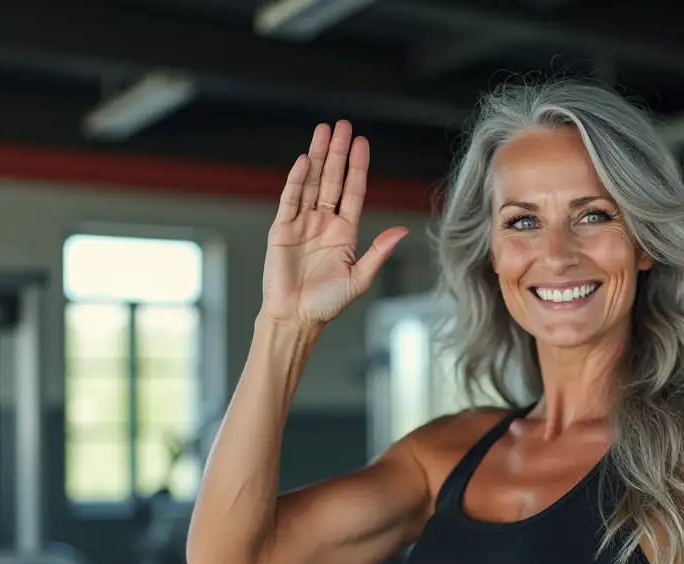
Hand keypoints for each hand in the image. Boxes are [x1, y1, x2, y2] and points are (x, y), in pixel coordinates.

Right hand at [262, 120, 408, 325]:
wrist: (296, 318)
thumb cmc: (326, 303)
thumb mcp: (360, 278)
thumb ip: (379, 252)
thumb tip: (402, 231)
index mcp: (345, 232)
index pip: (353, 191)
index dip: (358, 168)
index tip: (362, 143)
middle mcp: (324, 223)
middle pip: (332, 180)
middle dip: (338, 153)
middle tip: (343, 126)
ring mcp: (302, 223)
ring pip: (311, 183)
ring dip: (317, 157)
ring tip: (323, 131)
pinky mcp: (281, 229)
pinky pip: (290, 200)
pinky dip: (296, 180)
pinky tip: (303, 161)